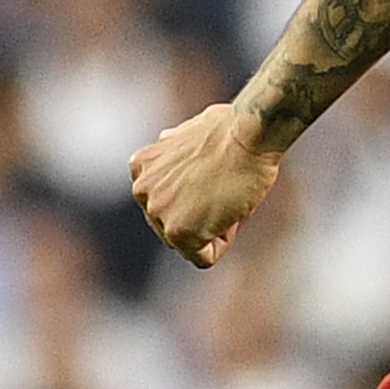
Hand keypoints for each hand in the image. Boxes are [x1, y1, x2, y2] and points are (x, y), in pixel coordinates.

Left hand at [128, 103, 281, 267]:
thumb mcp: (186, 135)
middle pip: (176, 225)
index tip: (216, 176)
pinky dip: (224, 244)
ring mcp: (156, 211)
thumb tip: (166, 141)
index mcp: (142, 167)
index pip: (170, 204)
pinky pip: (203, 258)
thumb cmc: (230, 130)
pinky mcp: (177, 230)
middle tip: (225, 189)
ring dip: (213, 228)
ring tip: (227, 197)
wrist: (248, 133)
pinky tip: (231, 214)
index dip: (200, 197)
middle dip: (203, 216)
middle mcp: (142, 190)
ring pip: (190, 243)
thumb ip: (172, 154)